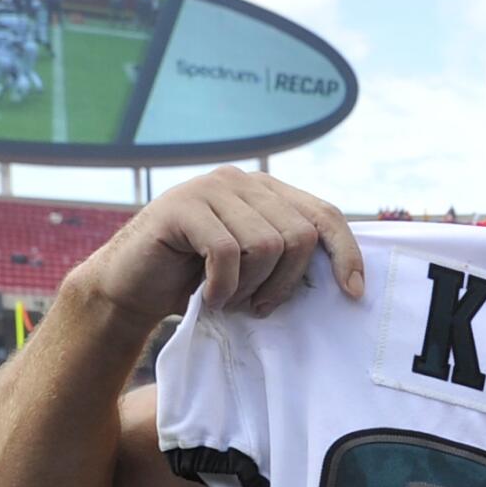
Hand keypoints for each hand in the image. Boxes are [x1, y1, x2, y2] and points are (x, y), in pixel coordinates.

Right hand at [68, 165, 363, 325]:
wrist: (131, 287)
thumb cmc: (198, 281)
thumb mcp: (255, 265)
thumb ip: (289, 254)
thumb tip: (350, 277)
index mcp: (267, 191)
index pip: (325, 214)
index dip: (346, 253)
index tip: (354, 292)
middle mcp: (242, 181)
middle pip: (299, 235)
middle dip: (286, 282)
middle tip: (260, 305)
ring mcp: (210, 188)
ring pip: (267, 244)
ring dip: (252, 285)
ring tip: (230, 298)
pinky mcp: (182, 206)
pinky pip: (227, 253)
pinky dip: (223, 285)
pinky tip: (208, 296)